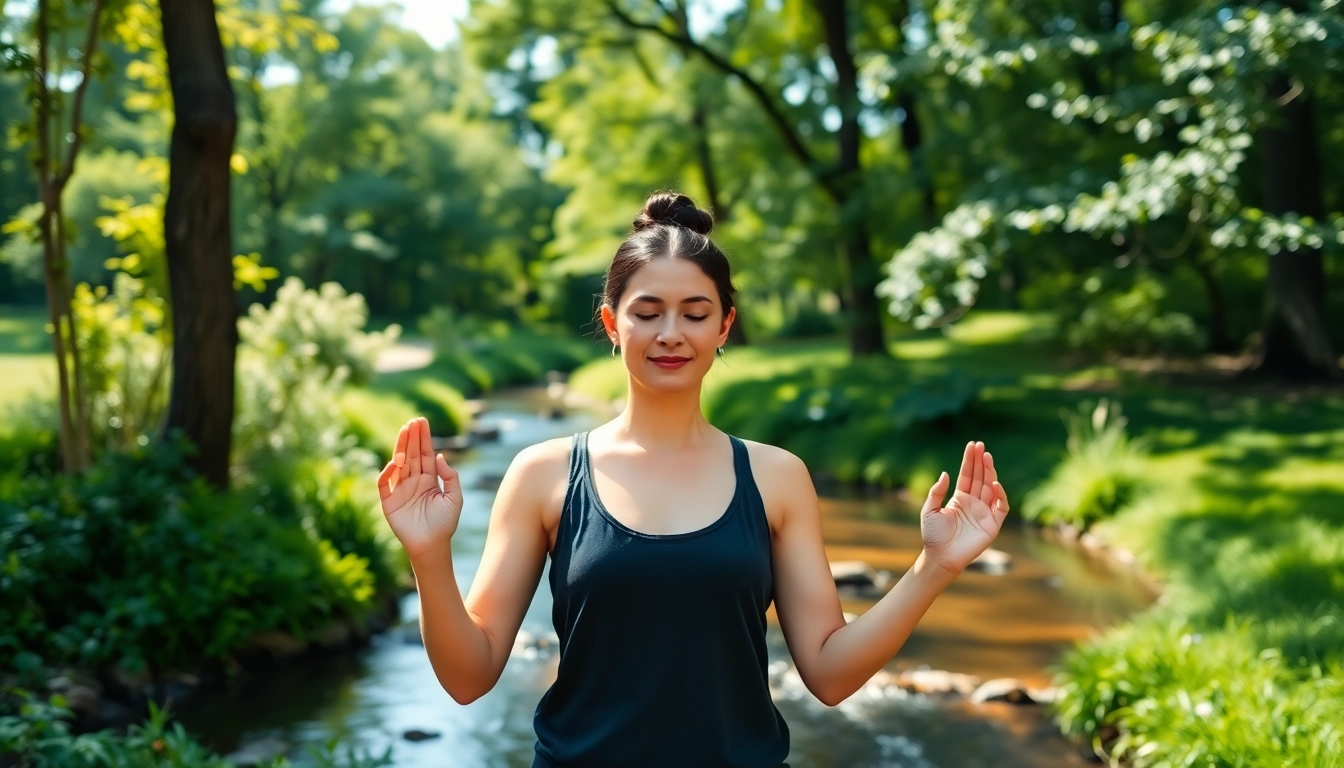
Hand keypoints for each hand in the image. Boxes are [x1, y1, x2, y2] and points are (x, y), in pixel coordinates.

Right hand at [376, 417, 462, 559]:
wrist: (432, 545)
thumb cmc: (445, 523)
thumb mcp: (455, 498)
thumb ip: (450, 476)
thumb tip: (439, 455)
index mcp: (428, 479)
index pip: (424, 454)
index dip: (423, 438)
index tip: (422, 422)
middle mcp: (413, 481)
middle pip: (411, 454)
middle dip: (412, 438)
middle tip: (413, 421)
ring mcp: (400, 490)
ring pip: (398, 464)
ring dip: (400, 448)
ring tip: (405, 432)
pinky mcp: (389, 501)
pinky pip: (384, 483)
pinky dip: (387, 472)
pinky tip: (396, 461)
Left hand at [919, 441, 1010, 575]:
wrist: (940, 557)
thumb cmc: (933, 536)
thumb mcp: (930, 510)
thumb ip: (937, 492)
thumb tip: (946, 473)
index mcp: (959, 498)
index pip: (967, 475)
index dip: (970, 461)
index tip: (972, 445)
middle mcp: (973, 503)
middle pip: (980, 478)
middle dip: (981, 461)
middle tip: (981, 446)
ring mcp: (984, 513)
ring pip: (990, 488)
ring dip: (990, 472)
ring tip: (987, 457)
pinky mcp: (992, 524)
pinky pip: (1000, 507)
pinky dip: (1000, 495)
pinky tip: (994, 483)